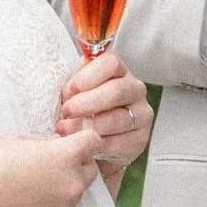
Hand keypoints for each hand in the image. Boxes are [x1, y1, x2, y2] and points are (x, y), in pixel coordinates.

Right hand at [0, 129, 100, 206]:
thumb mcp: (18, 140)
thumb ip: (46, 142)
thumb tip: (58, 144)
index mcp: (64, 155)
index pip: (94, 141)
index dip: (84, 138)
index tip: (71, 140)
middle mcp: (71, 181)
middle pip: (91, 168)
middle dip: (78, 163)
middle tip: (53, 161)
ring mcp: (65, 204)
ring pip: (78, 189)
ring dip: (66, 182)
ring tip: (39, 180)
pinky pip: (63, 206)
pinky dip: (55, 200)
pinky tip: (32, 196)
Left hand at [55, 51, 152, 170]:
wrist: (93, 142)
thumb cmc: (82, 110)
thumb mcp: (76, 91)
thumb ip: (75, 82)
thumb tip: (68, 82)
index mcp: (119, 72)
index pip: (111, 63)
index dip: (88, 76)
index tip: (69, 91)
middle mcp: (135, 90)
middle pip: (116, 91)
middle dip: (86, 103)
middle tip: (66, 112)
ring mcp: (141, 115)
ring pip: (116, 119)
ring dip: (87, 125)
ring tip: (65, 130)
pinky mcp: (140, 139)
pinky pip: (119, 142)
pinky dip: (96, 143)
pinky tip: (82, 143)